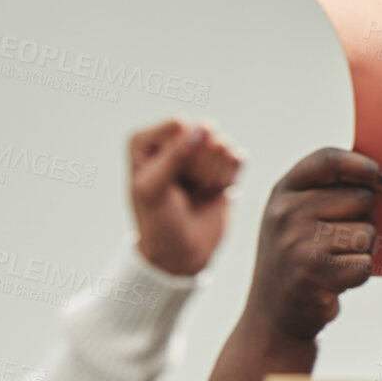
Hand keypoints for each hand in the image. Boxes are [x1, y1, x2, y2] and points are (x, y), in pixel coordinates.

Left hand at [130, 120, 242, 277]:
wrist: (180, 254)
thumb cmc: (158, 223)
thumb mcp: (154, 189)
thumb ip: (175, 154)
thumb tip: (206, 127)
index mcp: (146, 142)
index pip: (178, 126)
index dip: (178, 155)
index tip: (165, 181)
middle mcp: (173, 140)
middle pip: (202, 134)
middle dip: (195, 168)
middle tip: (181, 192)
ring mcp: (199, 151)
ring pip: (221, 145)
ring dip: (210, 175)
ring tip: (195, 193)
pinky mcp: (223, 165)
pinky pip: (236, 158)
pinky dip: (228, 177)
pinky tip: (214, 191)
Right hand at [243, 147, 381, 342]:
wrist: (272, 315)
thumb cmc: (297, 258)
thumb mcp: (295, 216)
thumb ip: (326, 190)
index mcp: (282, 193)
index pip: (329, 160)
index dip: (363, 165)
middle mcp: (285, 215)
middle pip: (361, 199)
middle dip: (364, 219)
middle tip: (340, 241)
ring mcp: (297, 245)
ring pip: (367, 233)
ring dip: (362, 250)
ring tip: (335, 261)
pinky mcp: (313, 275)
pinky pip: (365, 264)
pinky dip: (358, 274)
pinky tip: (336, 280)